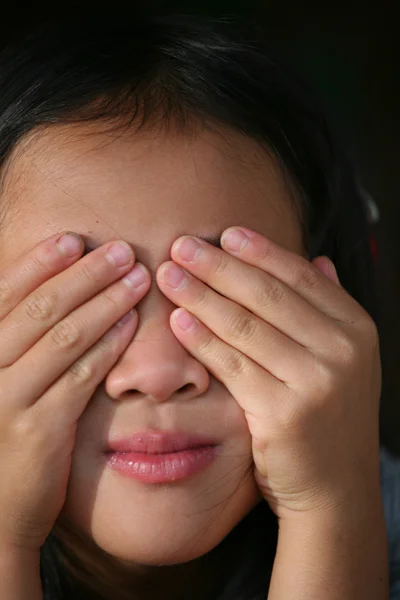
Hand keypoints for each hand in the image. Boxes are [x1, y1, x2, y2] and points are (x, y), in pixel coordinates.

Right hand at [0, 232, 149, 550]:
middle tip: (122, 250)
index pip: (6, 294)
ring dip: (105, 301)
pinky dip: (108, 345)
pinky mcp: (39, 428)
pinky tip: (131, 324)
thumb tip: (48, 293)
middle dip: (85, 274)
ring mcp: (9, 399)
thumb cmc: (0, 434)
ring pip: (64, 337)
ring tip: (138, 277)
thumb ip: (16, 341)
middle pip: (41, 309)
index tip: (75, 239)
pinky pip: (80, 376)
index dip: (41, 263)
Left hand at [156, 227, 381, 518]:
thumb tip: (318, 260)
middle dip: (219, 266)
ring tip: (169, 275)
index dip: (259, 252)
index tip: (224, 234)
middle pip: (268, 295)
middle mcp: (342, 351)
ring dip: (200, 296)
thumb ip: (328, 309)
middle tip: (182, 245)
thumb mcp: (344, 360)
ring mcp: (315, 383)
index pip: (300, 277)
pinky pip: (231, 365)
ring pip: (244, 326)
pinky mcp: (282, 414)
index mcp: (356, 329)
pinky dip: (202, 340)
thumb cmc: (329, 418)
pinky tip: (178, 320)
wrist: (335, 489)